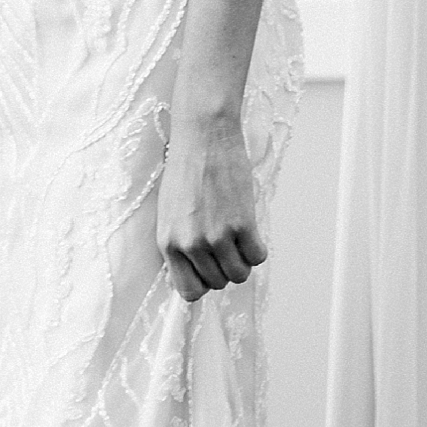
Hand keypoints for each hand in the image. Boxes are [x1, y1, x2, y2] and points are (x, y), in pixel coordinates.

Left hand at [157, 117, 266, 301]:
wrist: (204, 135)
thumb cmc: (186, 167)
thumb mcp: (169, 211)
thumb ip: (179, 242)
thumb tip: (194, 268)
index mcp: (169, 243)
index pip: (189, 291)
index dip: (204, 282)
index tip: (210, 267)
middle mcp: (191, 245)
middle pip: (217, 283)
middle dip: (225, 268)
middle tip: (228, 244)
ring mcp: (217, 236)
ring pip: (239, 274)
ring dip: (243, 261)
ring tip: (240, 238)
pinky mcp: (242, 223)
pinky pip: (257, 256)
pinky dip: (258, 248)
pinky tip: (252, 231)